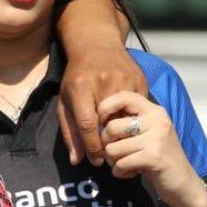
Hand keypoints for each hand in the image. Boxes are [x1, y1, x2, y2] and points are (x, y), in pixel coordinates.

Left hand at [59, 43, 146, 166]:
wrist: (97, 45)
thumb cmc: (76, 78)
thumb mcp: (66, 102)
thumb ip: (70, 132)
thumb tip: (76, 161)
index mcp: (82, 88)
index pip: (88, 125)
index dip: (92, 147)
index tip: (96, 160)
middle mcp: (105, 83)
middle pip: (110, 124)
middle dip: (109, 143)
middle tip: (107, 153)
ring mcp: (125, 80)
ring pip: (127, 117)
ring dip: (123, 133)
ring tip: (117, 140)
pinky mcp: (140, 79)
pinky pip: (139, 109)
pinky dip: (133, 119)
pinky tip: (127, 123)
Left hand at [98, 91, 206, 206]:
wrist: (183, 183)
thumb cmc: (157, 157)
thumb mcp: (145, 133)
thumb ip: (126, 122)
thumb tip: (96, 116)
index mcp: (154, 110)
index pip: (123, 96)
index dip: (104, 109)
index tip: (102, 125)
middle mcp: (157, 120)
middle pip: (111, 127)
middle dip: (106, 145)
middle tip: (115, 154)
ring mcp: (157, 138)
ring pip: (112, 148)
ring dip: (112, 161)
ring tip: (124, 164)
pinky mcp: (154, 156)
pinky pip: (120, 164)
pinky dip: (120, 172)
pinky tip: (131, 172)